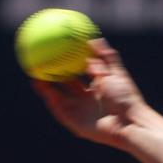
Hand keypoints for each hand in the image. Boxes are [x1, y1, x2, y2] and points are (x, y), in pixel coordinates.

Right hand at [32, 39, 146, 148]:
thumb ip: (106, 57)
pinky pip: (57, 107)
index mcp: (98, 88)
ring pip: (58, 95)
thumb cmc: (126, 98)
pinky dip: (47, 96)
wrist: (129, 123)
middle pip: (66, 84)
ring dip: (45, 84)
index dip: (70, 63)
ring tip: (33, 70)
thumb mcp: (116, 74)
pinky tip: (39, 85)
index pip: (81, 73)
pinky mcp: (73, 122)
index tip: (59, 49)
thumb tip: (95, 39)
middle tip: (41, 58)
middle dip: (53, 73)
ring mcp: (79, 110)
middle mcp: (87, 100)